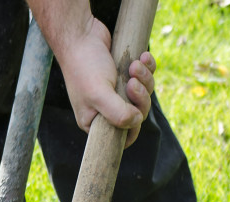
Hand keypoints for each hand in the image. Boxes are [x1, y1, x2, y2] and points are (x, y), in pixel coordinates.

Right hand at [55, 16, 155, 146]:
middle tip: (132, 83)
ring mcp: (117, 92)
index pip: (119, 138)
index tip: (134, 113)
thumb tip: (136, 122)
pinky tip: (142, 56)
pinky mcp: (126, 75)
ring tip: (134, 65)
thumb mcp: (98, 94)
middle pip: (136, 114)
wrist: (82, 35)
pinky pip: (146, 77)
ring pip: (144, 94)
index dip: (132, 129)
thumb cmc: (84, 66)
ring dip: (144, 79)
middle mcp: (106, 109)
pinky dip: (148, 67)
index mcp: (95, 121)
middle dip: (140, 98)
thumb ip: (117, 113)